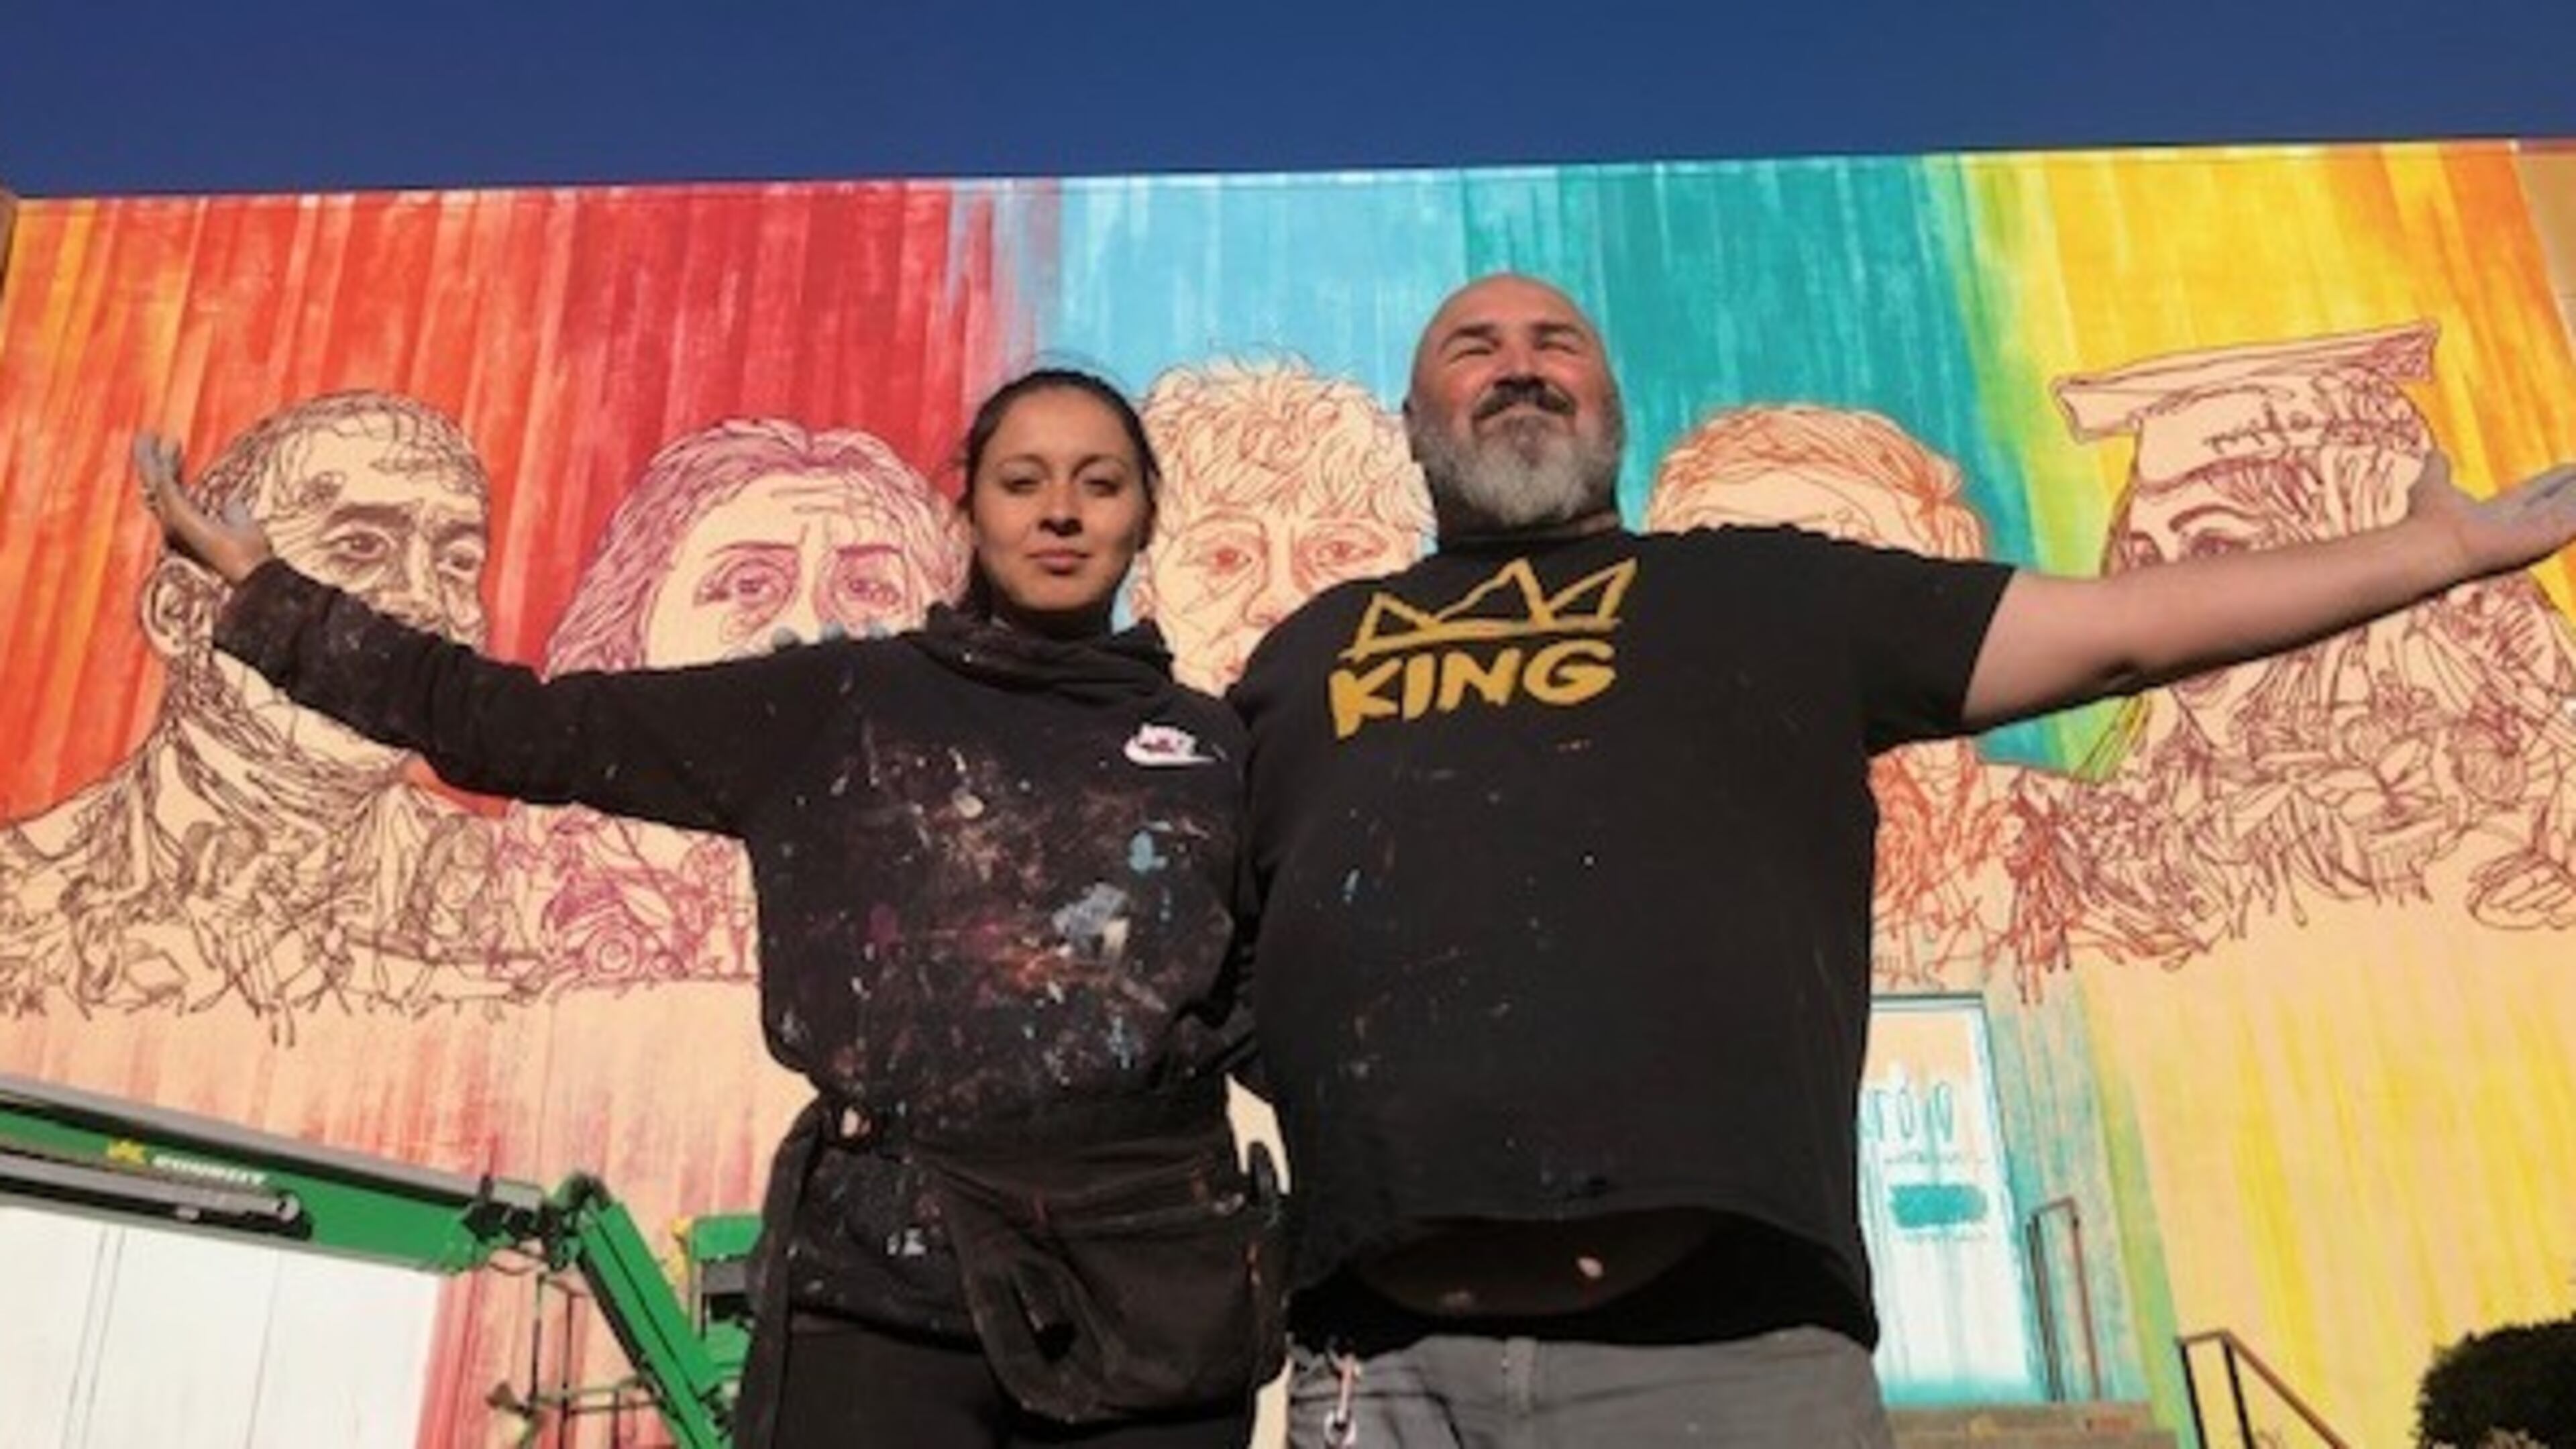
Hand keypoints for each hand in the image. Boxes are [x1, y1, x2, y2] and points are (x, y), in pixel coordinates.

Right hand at [134, 432, 273, 584]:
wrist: (253, 570)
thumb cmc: (249, 554)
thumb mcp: (240, 523)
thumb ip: (232, 511)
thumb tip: (231, 501)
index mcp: (188, 524)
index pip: (172, 490)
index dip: (170, 467)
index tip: (173, 444)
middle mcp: (174, 523)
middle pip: (155, 485)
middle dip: (151, 459)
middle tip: (148, 436)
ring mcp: (174, 520)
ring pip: (155, 482)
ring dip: (150, 457)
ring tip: (147, 435)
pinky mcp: (178, 515)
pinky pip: (165, 482)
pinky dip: (163, 463)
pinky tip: (165, 445)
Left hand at [2407, 449, 2575, 580]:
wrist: (2434, 543)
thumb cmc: (2428, 521)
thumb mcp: (2432, 485)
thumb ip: (2437, 470)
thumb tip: (2436, 453)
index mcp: (2502, 511)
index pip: (2540, 492)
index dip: (2559, 480)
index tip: (2573, 467)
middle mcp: (2523, 523)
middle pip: (2562, 499)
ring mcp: (2536, 533)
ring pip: (2572, 509)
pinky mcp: (2546, 539)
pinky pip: (2575, 520)